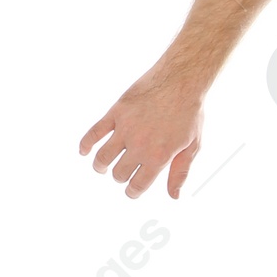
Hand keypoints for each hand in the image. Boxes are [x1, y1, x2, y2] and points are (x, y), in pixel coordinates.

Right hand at [80, 66, 203, 198]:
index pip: (137, 185)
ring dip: (100, 166)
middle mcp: (139, 145)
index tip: (131, 191)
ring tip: (103, 167)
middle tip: (122, 173)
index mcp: (158, 157)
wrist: (180, 80)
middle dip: (119, 177)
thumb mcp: (192, 146)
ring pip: (103, 157)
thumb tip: (173, 196)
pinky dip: (85, 144)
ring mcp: (125, 129)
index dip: (132, 192)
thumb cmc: (189, 113)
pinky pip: (94, 132)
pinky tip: (84, 151)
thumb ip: (180, 172)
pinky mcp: (116, 112)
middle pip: (118, 173)